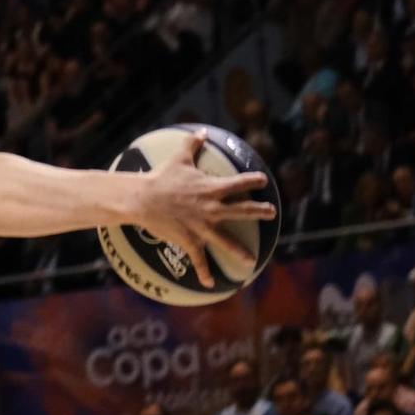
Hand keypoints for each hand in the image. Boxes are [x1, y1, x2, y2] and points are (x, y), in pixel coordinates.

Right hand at [131, 131, 276, 286]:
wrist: (143, 199)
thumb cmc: (161, 178)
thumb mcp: (179, 159)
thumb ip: (193, 144)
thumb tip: (202, 130)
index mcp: (212, 189)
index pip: (239, 184)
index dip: (253, 182)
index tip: (263, 182)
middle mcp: (212, 209)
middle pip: (242, 211)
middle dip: (259, 212)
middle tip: (271, 214)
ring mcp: (202, 227)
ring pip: (226, 241)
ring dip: (240, 251)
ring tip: (251, 259)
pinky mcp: (189, 240)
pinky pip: (199, 259)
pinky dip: (204, 272)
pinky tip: (211, 283)